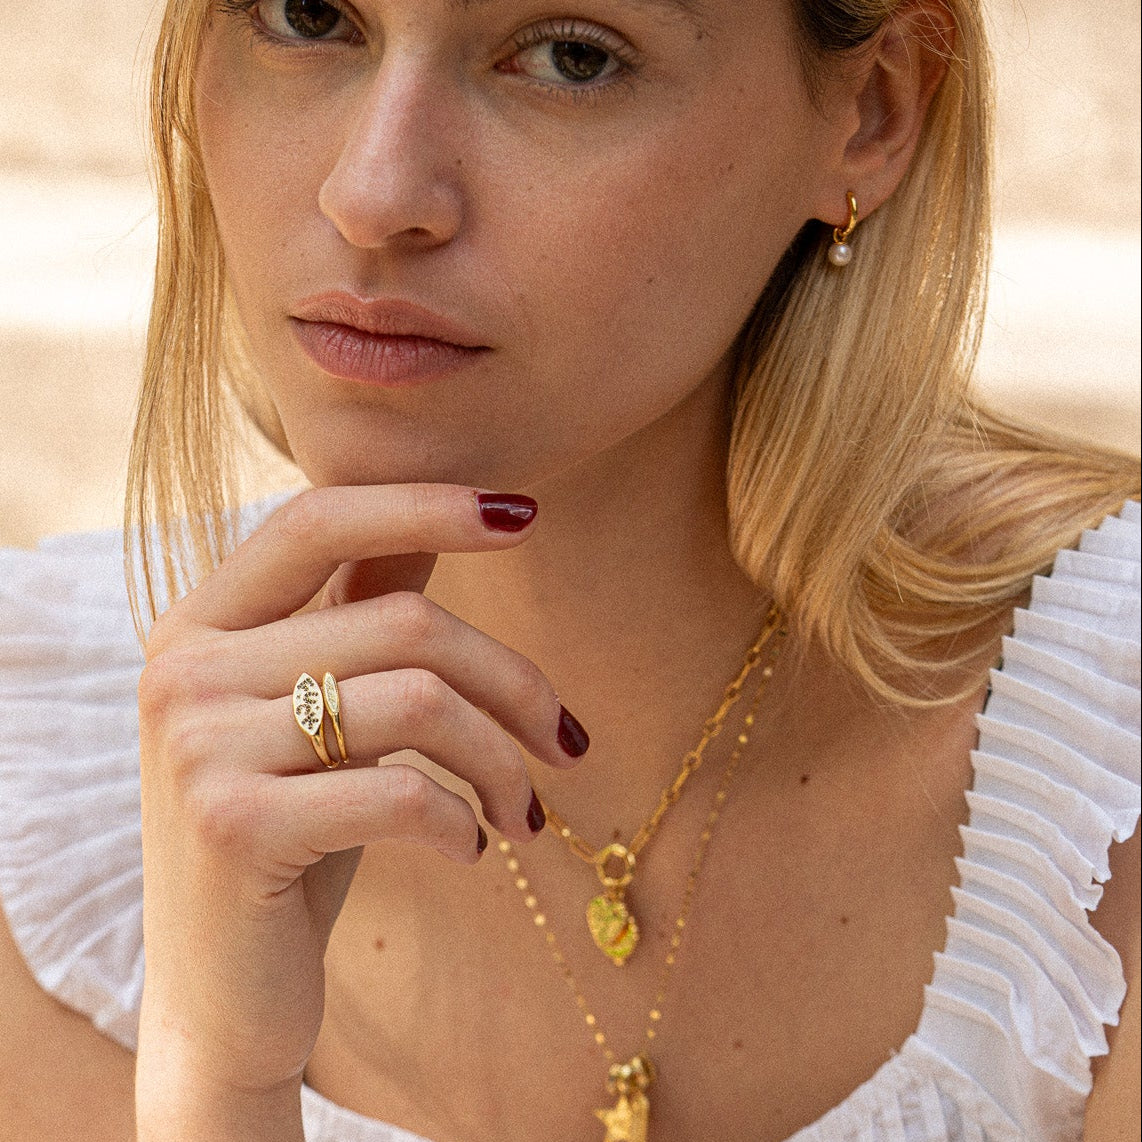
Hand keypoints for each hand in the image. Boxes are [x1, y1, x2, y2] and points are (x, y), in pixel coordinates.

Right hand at [134, 485, 586, 1133]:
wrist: (223, 995)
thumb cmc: (295, 836)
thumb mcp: (322, 716)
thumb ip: (363, 614)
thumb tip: (456, 513)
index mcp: (200, 623)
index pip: (318, 519)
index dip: (425, 505)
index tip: (527, 513)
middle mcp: (183, 667)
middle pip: (406, 622)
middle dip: (516, 683)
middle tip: (568, 743)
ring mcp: (198, 744)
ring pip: (420, 701)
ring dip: (503, 761)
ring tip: (524, 810)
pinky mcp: (231, 825)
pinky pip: (401, 790)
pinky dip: (464, 820)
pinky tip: (473, 849)